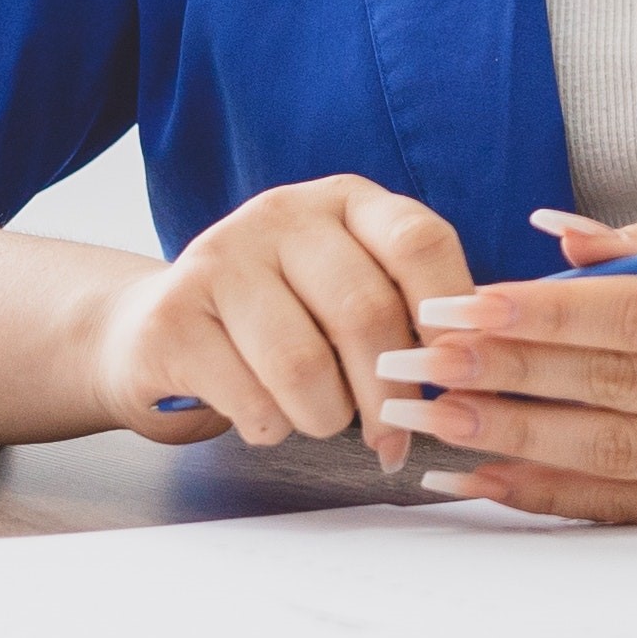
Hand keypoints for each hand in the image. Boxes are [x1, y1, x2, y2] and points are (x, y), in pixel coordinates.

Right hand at [82, 174, 470, 469]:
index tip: (459, 371)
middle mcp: (283, 214)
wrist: (161, 327)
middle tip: (393, 436)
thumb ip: (410, 308)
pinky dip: (272, 426)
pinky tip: (270, 418)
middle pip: (363, 311)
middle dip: (389, 392)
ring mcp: (220, 258)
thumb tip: (475, 365)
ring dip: (326, 416)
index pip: (419, 242)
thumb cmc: (287, 315)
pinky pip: (247, 396)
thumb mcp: (352, 284)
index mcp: (346, 201)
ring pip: (303, 363)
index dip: (450, 312)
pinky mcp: (171, 315)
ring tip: (325, 422)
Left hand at [372, 210, 636, 521]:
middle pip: (613, 384)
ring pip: (607, 452)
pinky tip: (477, 480)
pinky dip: (542, 496)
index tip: (470, 302)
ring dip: (509, 437)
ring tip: (430, 416)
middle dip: (507, 369)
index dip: (552, 310)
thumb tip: (553, 231)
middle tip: (421, 355)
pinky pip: (619, 508)